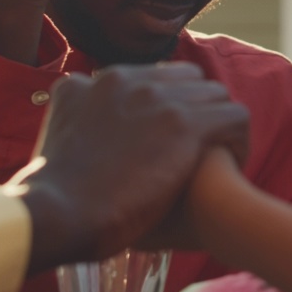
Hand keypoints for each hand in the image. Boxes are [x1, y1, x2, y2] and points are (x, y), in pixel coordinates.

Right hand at [9, 62, 250, 274]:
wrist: (58, 212)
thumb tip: (86, 137)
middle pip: (186, 79)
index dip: (167, 107)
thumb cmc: (53, 198)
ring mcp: (157, 98)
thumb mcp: (57, 140)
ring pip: (215, 95)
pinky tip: (232, 165)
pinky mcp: (184, 123)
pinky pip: (234, 118)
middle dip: (197, 110)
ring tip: (221, 158)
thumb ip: (80, 125)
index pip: (151, 78)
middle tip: (201, 147)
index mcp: (94, 82)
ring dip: (220, 126)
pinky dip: (239, 141)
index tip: (170, 138)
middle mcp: (127, 79)